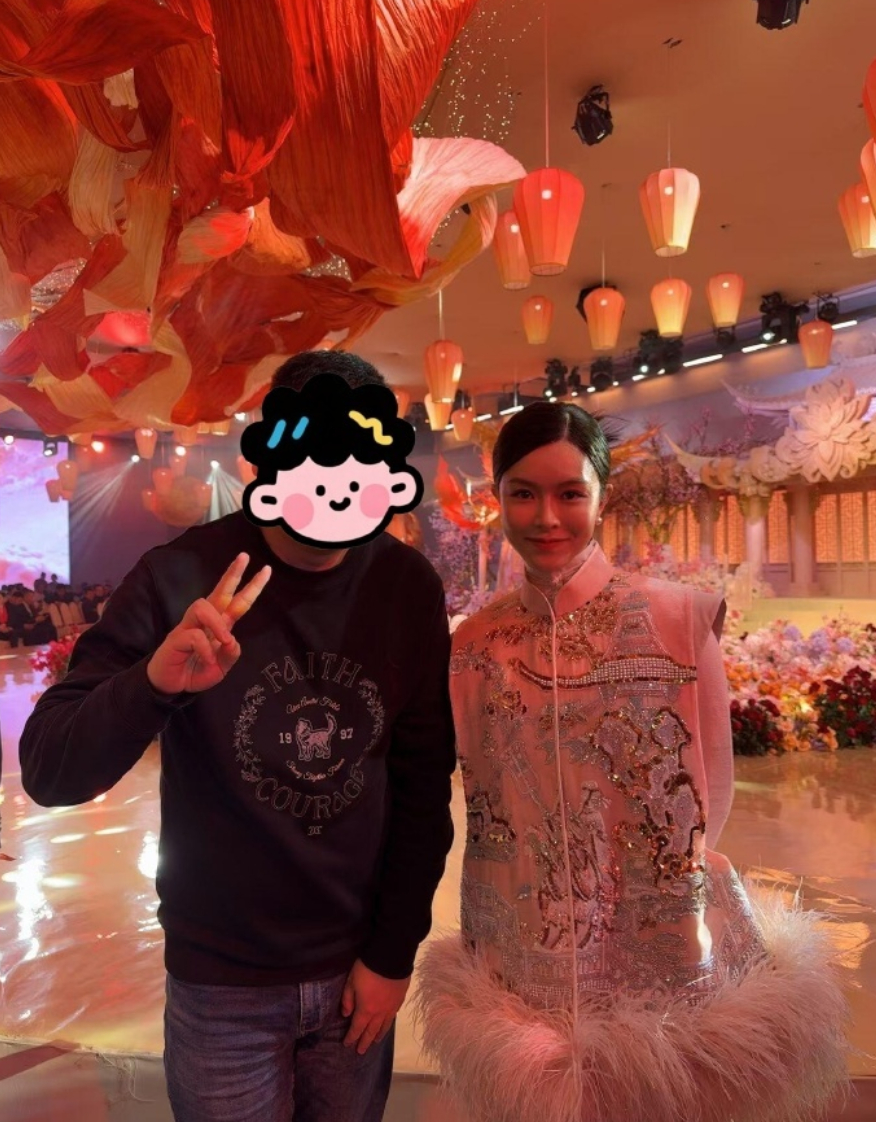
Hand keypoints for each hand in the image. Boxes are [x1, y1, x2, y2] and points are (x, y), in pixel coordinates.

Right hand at [146, 552, 269, 695]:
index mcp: (219, 625)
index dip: (252, 586)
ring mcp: (188, 627)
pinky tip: (208, 660)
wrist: (169, 685)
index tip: (266, 569)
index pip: (237, 602)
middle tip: (245, 556)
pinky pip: (194, 636)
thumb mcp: (221, 667)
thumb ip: (231, 654)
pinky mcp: (176, 638)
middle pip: (219, 592)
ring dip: (217, 623)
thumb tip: (232, 640)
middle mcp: (204, 621)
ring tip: (224, 640)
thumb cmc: (195, 670)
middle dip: (233, 574)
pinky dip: (205, 649)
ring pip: (202, 606)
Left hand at [341, 959, 409, 1054]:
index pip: (357, 1028)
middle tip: (361, 1051)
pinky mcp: (400, 1000)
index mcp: (365, 1009)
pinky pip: (393, 1016)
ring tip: (375, 1042)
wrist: (391, 958)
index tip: (347, 1045)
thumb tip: (346, 1014)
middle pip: (371, 1031)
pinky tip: (387, 1024)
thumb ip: (348, 999)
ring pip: (384, 1026)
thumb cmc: (367, 969)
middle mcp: (379, 1013)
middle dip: (364, 1041)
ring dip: (378, 1035)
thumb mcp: (351, 981)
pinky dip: (388, 1024)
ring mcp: (391, 1007)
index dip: (352, 1037)